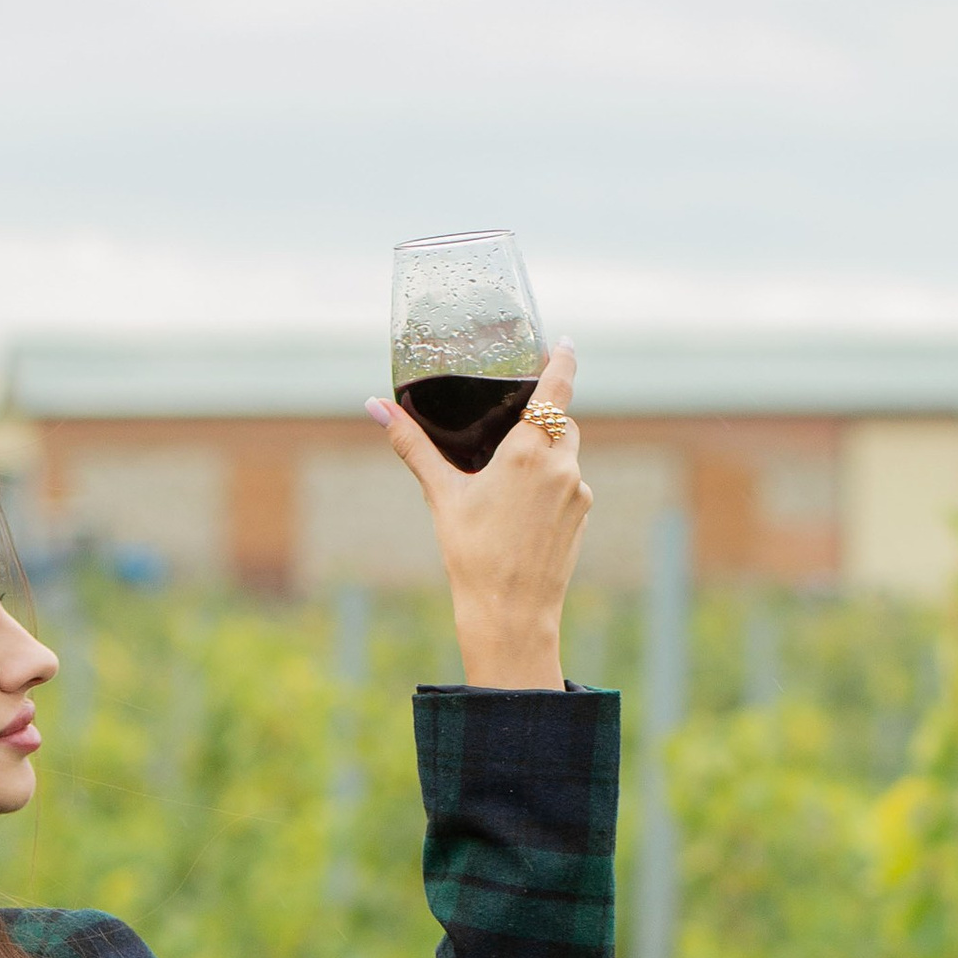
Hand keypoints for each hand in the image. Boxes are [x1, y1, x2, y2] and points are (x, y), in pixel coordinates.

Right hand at [365, 341, 588, 690]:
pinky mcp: (582, 517)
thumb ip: (413, 446)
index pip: (558, 386)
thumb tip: (376, 407)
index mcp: (527, 452)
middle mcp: (561, 466)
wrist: (510, 615)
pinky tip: (523, 515)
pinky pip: (570, 486)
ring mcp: (578, 492)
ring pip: (566, 454)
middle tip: (516, 423)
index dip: (562, 358)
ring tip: (511, 482)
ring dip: (546, 455)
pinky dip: (551, 487)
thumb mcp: (441, 497)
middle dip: (543, 418)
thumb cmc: (472, 557)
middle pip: (561, 420)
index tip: (562, 341)